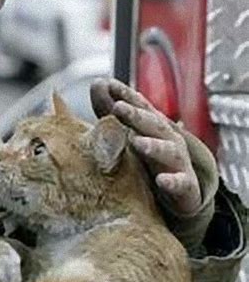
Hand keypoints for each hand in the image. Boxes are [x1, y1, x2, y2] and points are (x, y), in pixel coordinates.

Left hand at [90, 78, 201, 215]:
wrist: (180, 198)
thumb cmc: (151, 162)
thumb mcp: (130, 135)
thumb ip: (112, 112)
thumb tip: (96, 82)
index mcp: (153, 129)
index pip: (141, 108)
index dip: (126, 96)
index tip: (109, 85)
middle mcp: (168, 142)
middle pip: (154, 126)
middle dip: (137, 116)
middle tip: (118, 108)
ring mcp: (178, 164)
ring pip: (169, 152)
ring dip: (154, 146)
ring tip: (137, 142)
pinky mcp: (185, 188)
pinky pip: (181, 184)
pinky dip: (172, 182)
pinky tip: (161, 181)